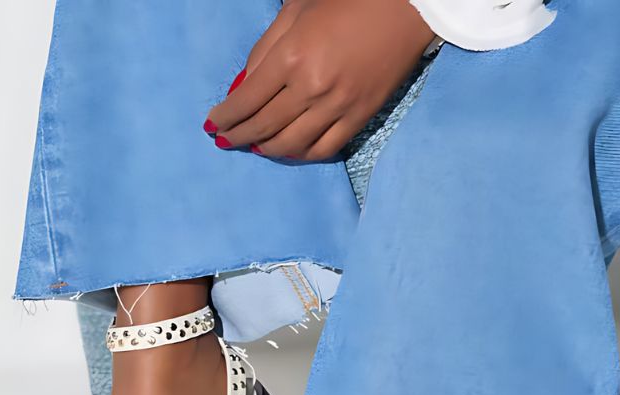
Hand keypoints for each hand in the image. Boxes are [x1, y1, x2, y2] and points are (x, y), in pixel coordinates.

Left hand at [206, 0, 432, 161]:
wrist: (407, 6)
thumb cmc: (348, 0)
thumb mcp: (297, 11)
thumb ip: (265, 49)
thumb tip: (241, 87)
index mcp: (292, 56)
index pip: (246, 100)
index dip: (224, 117)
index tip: (211, 125)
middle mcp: (311, 87)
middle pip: (262, 127)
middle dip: (237, 137)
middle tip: (225, 141)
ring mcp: (336, 107)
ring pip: (289, 145)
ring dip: (265, 149)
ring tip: (254, 146)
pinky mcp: (358, 118)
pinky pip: (321, 150)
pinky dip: (300, 154)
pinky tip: (288, 149)